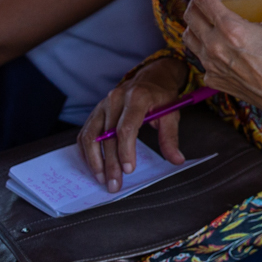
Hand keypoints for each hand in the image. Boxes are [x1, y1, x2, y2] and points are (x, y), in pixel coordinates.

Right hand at [78, 57, 188, 190]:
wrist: (150, 78)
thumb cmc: (161, 97)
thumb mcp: (172, 113)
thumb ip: (171, 137)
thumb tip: (177, 160)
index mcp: (137, 97)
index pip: (126, 128)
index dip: (126, 151)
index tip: (129, 170)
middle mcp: (115, 99)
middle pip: (107, 137)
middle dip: (110, 163)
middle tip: (114, 184)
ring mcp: (102, 105)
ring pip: (90, 136)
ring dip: (94, 161)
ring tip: (102, 179)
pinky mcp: (95, 112)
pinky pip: (85, 134)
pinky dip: (86, 152)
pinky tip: (93, 165)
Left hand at [182, 0, 261, 114]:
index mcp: (230, 28)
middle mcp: (213, 44)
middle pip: (190, 16)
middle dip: (195, 1)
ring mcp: (209, 62)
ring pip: (188, 37)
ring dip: (194, 24)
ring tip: (205, 20)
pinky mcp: (211, 77)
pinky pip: (199, 58)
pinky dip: (203, 48)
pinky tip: (216, 46)